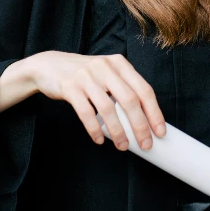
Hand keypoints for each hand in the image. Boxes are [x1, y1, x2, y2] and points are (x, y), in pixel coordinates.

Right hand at [20, 50, 166, 151]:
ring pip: (108, 108)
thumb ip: (123, 88)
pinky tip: (99, 140)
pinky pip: (86, 112)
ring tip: (123, 146)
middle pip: (130, 100)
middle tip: (145, 144)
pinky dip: (94, 129)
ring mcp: (87, 76)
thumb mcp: (107, 73)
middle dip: (140, 125)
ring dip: (118, 131)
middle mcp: (105, 67)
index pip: (144, 89)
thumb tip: (144, 120)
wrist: (49, 66)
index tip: (160, 131)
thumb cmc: (85, 75)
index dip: (154, 112)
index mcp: (119, 64)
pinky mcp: (70, 87)